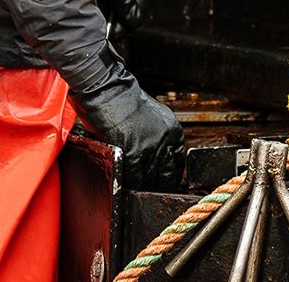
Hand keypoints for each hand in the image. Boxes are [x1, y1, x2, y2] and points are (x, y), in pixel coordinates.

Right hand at [74, 62, 183, 189]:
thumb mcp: (153, 116)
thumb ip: (160, 135)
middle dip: (161, 186)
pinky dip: (133, 186)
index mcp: (173, 130)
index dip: (171, 175)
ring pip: (152, 179)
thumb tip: (159, 156)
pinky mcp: (134, 152)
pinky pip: (137, 177)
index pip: (178, 162)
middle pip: (168, 174)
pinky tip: (129, 191)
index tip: (166, 183)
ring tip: (141, 197)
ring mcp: (151, 147)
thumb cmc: (125, 100)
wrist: (110, 89)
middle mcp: (166, 139)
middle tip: (155, 195)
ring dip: (146, 190)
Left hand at [93, 0, 154, 40]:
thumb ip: (125, 7)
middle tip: (100, 29)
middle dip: (112, 20)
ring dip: (103, 12)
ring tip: (93, 18)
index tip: (110, 36)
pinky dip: (97, 3)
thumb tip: (127, 27)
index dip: (124, 27)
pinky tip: (90, 4)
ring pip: (113, 6)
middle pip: (125, 10)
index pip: (138, 14)